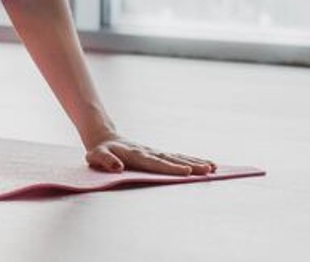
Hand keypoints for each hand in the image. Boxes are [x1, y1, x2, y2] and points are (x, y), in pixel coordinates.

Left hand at [84, 131, 217, 175]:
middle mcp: (149, 152)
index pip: (155, 163)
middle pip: (172, 159)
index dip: (170, 167)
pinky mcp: (159, 154)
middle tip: (208, 170)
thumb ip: (105, 160)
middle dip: (190, 165)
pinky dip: (192, 160)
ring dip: (195, 162)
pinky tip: (206, 165)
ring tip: (213, 167)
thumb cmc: (100, 151)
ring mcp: (155, 152)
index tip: (186, 171)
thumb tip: (117, 167)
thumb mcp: (96, 156)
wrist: (105, 138)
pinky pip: (177, 157)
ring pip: (177, 157)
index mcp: (136, 155)